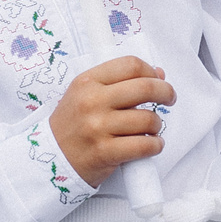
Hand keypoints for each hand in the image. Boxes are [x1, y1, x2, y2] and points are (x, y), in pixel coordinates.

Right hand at [48, 56, 172, 185]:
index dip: (151, 71)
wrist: (51, 157)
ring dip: (157, 124)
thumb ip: (119, 82)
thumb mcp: (86, 94)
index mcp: (87, 82)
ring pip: (148, 119)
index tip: (157, 79)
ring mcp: (98, 127)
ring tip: (150, 129)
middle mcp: (92, 101)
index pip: (130, 65)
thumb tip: (158, 73)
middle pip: (145, 87)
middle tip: (169, 99)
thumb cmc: (73, 125)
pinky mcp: (105, 152)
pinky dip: (155, 145)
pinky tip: (151, 144)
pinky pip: (144, 145)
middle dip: (166, 93)